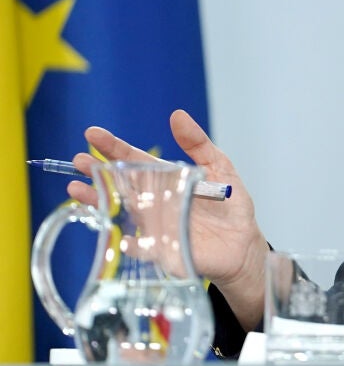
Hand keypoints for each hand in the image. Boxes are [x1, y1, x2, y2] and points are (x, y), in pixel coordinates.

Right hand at [70, 110, 268, 329]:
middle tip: (78, 160)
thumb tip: (177, 116)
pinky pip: (144, 249)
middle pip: (120, 184)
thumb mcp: (218, 167)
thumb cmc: (229, 204)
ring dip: (99, 202)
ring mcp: (154, 225)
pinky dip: (133, 244)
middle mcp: (154, 201)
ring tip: (77, 190)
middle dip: (97, 172)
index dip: (114, 148)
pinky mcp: (163, 249)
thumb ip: (198, 144)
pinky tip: (123, 238)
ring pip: (122, 213)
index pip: (135, 161)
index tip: (93, 134)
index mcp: (165, 179)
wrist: (243, 242)